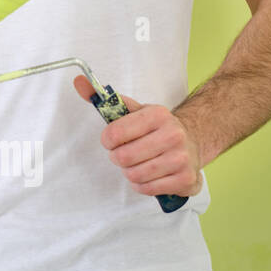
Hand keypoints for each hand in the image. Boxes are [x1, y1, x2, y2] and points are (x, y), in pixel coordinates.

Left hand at [72, 76, 202, 198]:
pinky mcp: (185, 180)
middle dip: (118, 157)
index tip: (111, 140)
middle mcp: (173, 135)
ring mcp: (181, 159)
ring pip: (135, 175)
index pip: (115, 133)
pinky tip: (149, 174)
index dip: (107, 140)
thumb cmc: (154, 127)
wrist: (191, 140)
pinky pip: (147, 189)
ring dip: (130, 172)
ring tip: (138, 163)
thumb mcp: (133, 110)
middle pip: (124, 157)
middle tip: (125, 153)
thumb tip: (79, 81)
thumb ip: (105, 99)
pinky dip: (142, 185)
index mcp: (158, 115)